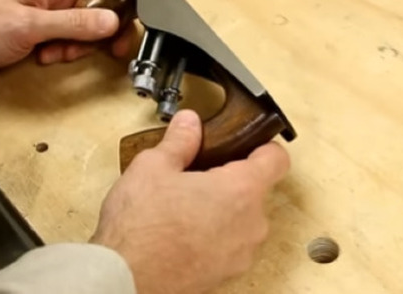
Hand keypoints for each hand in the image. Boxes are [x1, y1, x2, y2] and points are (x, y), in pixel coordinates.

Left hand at [0, 0, 137, 76]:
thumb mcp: (30, 25)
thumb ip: (73, 23)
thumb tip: (112, 22)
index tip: (132, 14)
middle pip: (101, 6)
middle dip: (106, 28)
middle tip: (112, 49)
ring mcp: (51, 16)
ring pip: (86, 29)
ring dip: (80, 45)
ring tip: (55, 53)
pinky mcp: (42, 36)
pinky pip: (68, 43)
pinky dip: (63, 53)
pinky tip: (44, 58)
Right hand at [90, 110, 289, 293]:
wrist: (126, 278)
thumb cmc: (139, 228)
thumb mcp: (153, 167)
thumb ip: (179, 141)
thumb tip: (190, 123)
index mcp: (240, 191)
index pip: (276, 159)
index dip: (264, 147)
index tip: (249, 144)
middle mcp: (250, 225)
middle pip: (256, 191)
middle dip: (230, 180)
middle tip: (198, 174)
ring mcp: (241, 254)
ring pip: (242, 220)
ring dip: (222, 211)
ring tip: (184, 206)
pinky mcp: (226, 275)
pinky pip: (230, 246)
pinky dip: (214, 236)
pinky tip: (183, 232)